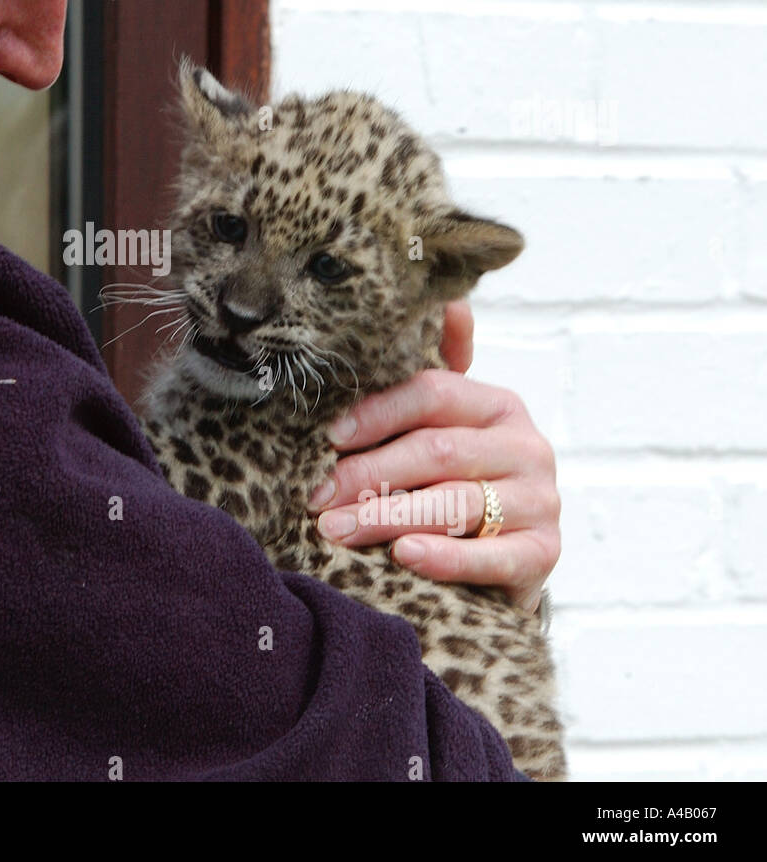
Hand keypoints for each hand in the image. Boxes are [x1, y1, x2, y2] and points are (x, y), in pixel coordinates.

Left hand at [306, 301, 559, 611]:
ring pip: (456, 504)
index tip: (327, 437)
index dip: (377, 414)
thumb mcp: (441, 427)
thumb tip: (450, 301)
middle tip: (316, 496)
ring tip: (337, 529)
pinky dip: (446, 557)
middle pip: (437, 450)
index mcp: (495, 404)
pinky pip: (493, 557)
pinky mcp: (544, 554)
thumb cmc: (453, 482)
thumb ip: (433, 373)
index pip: (433, 394)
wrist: (502, 560)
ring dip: (389, 516)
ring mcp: (540, 500)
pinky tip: (403, 556)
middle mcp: (526, 446)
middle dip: (368, 472)